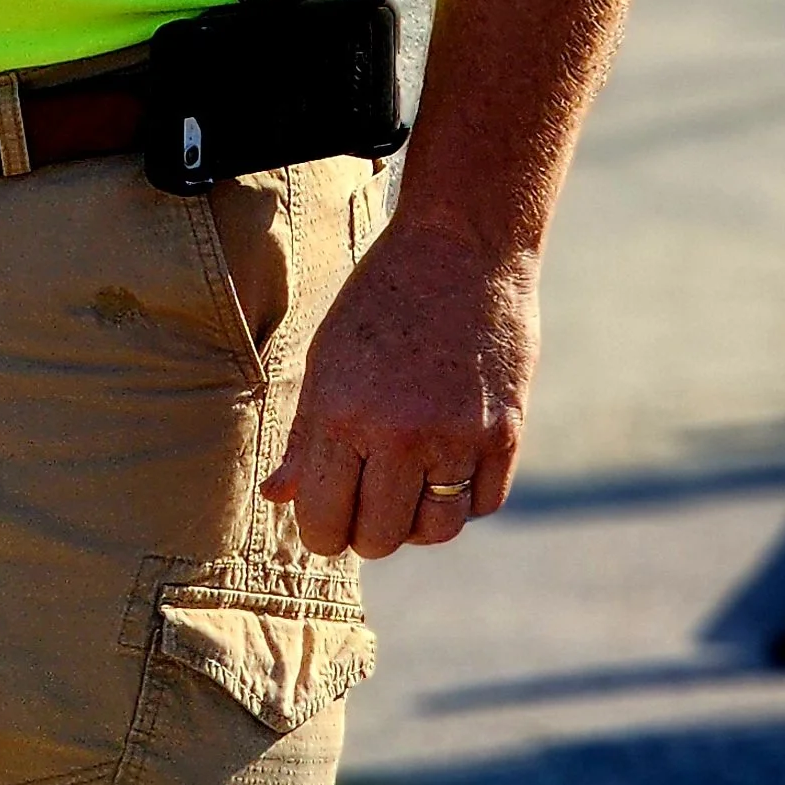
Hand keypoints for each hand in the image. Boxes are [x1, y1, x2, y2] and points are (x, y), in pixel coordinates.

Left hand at [262, 216, 538, 557]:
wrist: (460, 248)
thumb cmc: (381, 299)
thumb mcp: (326, 357)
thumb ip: (304, 434)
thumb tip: (278, 496)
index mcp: (341, 413)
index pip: (322, 518)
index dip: (320, 531)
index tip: (326, 519)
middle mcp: (399, 434)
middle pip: (379, 536)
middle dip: (366, 533)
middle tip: (367, 509)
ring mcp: (458, 436)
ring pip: (436, 530)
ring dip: (418, 525)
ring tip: (408, 494)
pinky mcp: (505, 432)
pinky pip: (483, 503)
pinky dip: (465, 499)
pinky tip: (449, 469)